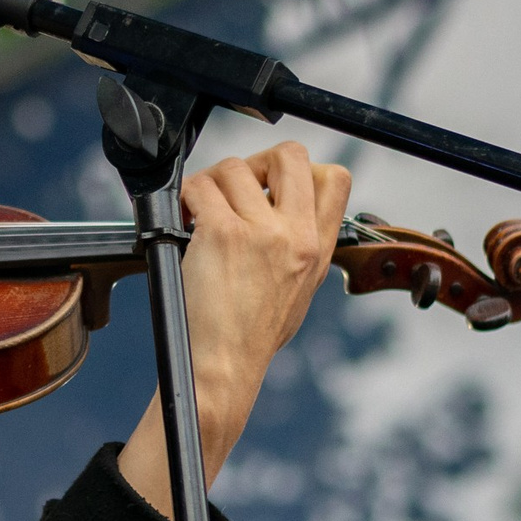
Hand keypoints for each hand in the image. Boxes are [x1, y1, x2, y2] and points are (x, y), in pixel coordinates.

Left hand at [118, 141, 349, 511]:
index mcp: (319, 247)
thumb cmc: (252, 334)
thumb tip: (280, 207)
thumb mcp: (299, 288)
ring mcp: (260, 232)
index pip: (335, 178)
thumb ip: (300, 246)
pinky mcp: (222, 234)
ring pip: (234, 168)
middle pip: (290, 155)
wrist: (225, 365)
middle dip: (257, 160)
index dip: (303, 169)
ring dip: (212, 182)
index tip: (273, 184)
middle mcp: (296, 234)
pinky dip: (187, 197)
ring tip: (203, 211)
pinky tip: (185, 220)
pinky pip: (200, 188)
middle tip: (236, 186)